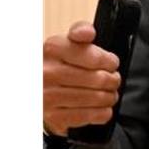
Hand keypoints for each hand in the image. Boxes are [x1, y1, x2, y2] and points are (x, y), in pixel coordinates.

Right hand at [43, 21, 121, 136]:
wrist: (35, 87)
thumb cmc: (56, 64)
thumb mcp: (66, 42)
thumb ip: (81, 31)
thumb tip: (88, 32)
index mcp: (53, 49)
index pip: (95, 57)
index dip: (110, 62)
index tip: (111, 64)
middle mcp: (47, 73)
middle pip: (98, 79)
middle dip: (113, 80)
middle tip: (113, 80)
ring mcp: (49, 96)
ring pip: (97, 98)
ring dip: (110, 96)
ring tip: (109, 93)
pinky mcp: (54, 117)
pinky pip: (90, 116)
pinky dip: (103, 112)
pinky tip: (102, 107)